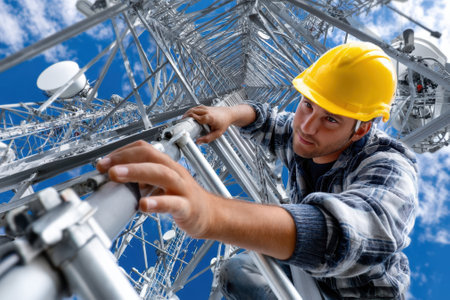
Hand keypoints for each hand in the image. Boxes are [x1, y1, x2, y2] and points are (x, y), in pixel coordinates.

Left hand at [96, 140, 215, 237]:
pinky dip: (157, 203)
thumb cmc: (184, 199)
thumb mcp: (162, 185)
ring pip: (161, 174)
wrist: (211, 215)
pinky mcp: (187, 207)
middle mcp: (175, 173)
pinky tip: (143, 205)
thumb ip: (142, 180)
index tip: (103, 163)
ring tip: (116, 176)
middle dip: (125, 158)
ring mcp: (182, 189)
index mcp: (167, 166)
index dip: (122, 152)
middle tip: (104, 167)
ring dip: (135, 172)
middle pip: (151, 157)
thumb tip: (114, 178)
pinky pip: (172, 203)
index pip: (144, 149)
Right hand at [183, 105, 232, 143]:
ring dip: (187, 113)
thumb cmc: (224, 123)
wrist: (230, 114)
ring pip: (193, 108)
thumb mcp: (217, 133)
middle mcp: (206, 111)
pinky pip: (196, 107)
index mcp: (209, 117)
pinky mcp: (205, 107)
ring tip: (183, 119)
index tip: (184, 125)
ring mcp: (206, 108)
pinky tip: (189, 115)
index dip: (189, 120)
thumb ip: (208, 138)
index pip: (195, 118)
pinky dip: (191, 111)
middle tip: (181, 122)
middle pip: (192, 111)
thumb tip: (198, 142)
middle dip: (185, 116)